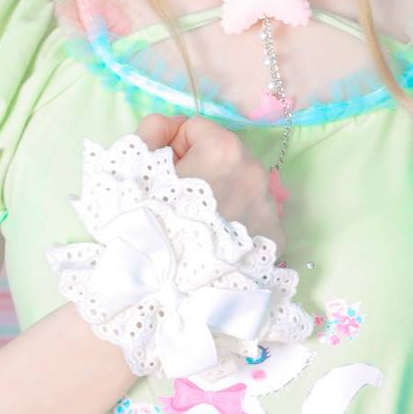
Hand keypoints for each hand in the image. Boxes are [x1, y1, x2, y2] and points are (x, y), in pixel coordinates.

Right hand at [136, 112, 286, 256]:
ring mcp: (269, 206)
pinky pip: (254, 217)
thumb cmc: (150, 222)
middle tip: (178, 200)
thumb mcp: (137, 165)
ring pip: (240, 185)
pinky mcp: (275, 237)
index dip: (173, 149)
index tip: (164, 174)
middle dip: (202, 169)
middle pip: (222, 156)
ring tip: (197, 223)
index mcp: (224, 148)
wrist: (165, 287)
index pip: (195, 129)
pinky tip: (217, 240)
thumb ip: (153, 130)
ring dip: (222, 194)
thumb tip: (170, 126)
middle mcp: (256, 172)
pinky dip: (238, 224)